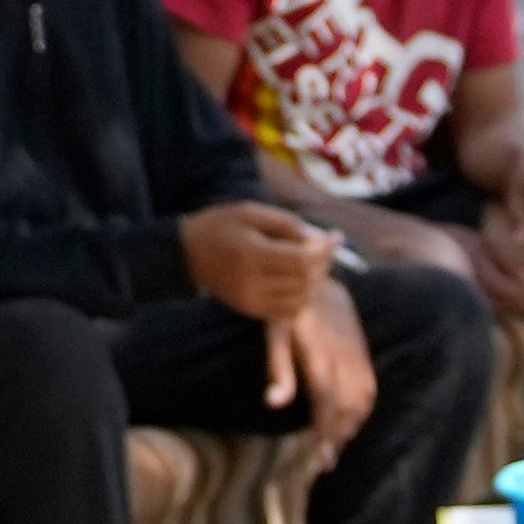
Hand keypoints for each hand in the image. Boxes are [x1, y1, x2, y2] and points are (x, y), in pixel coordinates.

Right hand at [182, 199, 341, 328]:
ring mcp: (250, 300)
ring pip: (300, 300)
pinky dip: (299, 298)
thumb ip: (286, 224)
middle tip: (325, 248)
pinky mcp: (249, 310)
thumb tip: (319, 239)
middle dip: (322, 264)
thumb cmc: (220, 225)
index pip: (301, 259)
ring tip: (310, 264)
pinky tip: (297, 281)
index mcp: (252, 253)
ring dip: (313, 283)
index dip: (324, 249)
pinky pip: (286, 312)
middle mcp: (252, 282)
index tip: (336, 237)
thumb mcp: (250, 211)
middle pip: (304, 281)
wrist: (186, 253)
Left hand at [285, 271, 373, 473]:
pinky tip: (352, 422)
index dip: (327, 432)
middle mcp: (343, 358)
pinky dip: (363, 409)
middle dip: (339, 437)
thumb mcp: (274, 334)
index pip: (327, 402)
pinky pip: (369, 387)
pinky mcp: (362, 352)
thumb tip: (274, 404)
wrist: (320, 281)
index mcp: (320, 356)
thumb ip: (278, 369)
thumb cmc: (288, 311)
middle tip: (328, 462)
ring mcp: (356, 355)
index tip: (323, 459)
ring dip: (352, 425)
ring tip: (338, 447)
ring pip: (362, 399)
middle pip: (347, 406)